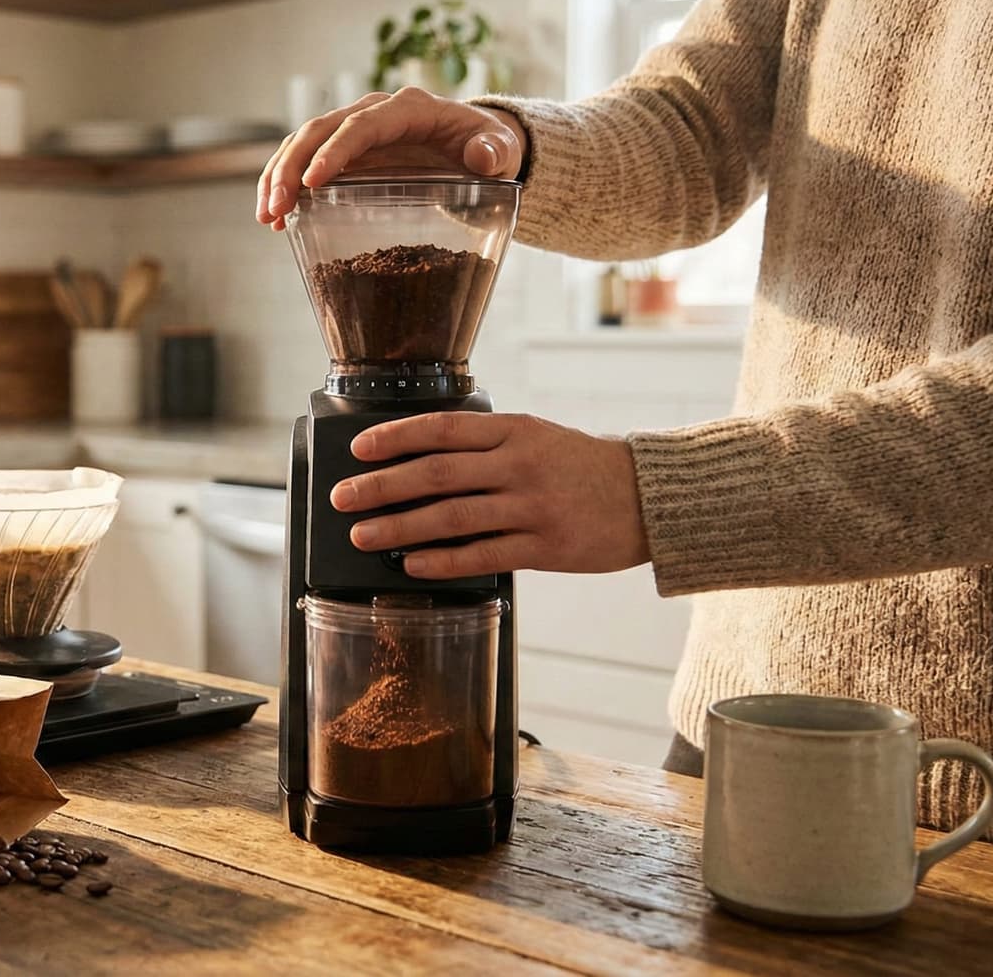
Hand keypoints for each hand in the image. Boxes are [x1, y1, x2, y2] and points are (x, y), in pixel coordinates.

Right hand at [256, 87, 526, 230]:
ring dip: (278, 177)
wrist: (477, 145)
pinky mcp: (344, 150)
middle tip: (277, 208)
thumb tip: (483, 156)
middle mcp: (374, 111)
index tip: (312, 183)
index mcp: (409, 109)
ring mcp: (354, 128)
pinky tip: (275, 218)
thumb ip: (495, 153)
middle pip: (320, 130)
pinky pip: (305, 160)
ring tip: (267, 217)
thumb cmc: (488, 148)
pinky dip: (285, 185)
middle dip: (292, 168)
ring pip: (303, 143)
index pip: (362, 125)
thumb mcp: (501, 150)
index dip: (335, 152)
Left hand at [329, 412, 649, 578]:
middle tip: (344, 497)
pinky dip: (442, 559)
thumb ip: (485, 444)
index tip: (358, 448)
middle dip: (381, 486)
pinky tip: (412, 563)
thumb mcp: (536, 436)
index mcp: (515, 431)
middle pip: (436, 474)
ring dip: (400, 527)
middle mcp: (520, 465)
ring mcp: (532, 508)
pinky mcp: (545, 548)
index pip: (442, 429)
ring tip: (363, 535)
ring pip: (452, 517)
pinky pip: (482, 554)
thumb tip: (417, 460)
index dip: (395, 437)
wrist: (648, 496)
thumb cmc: (581, 465)